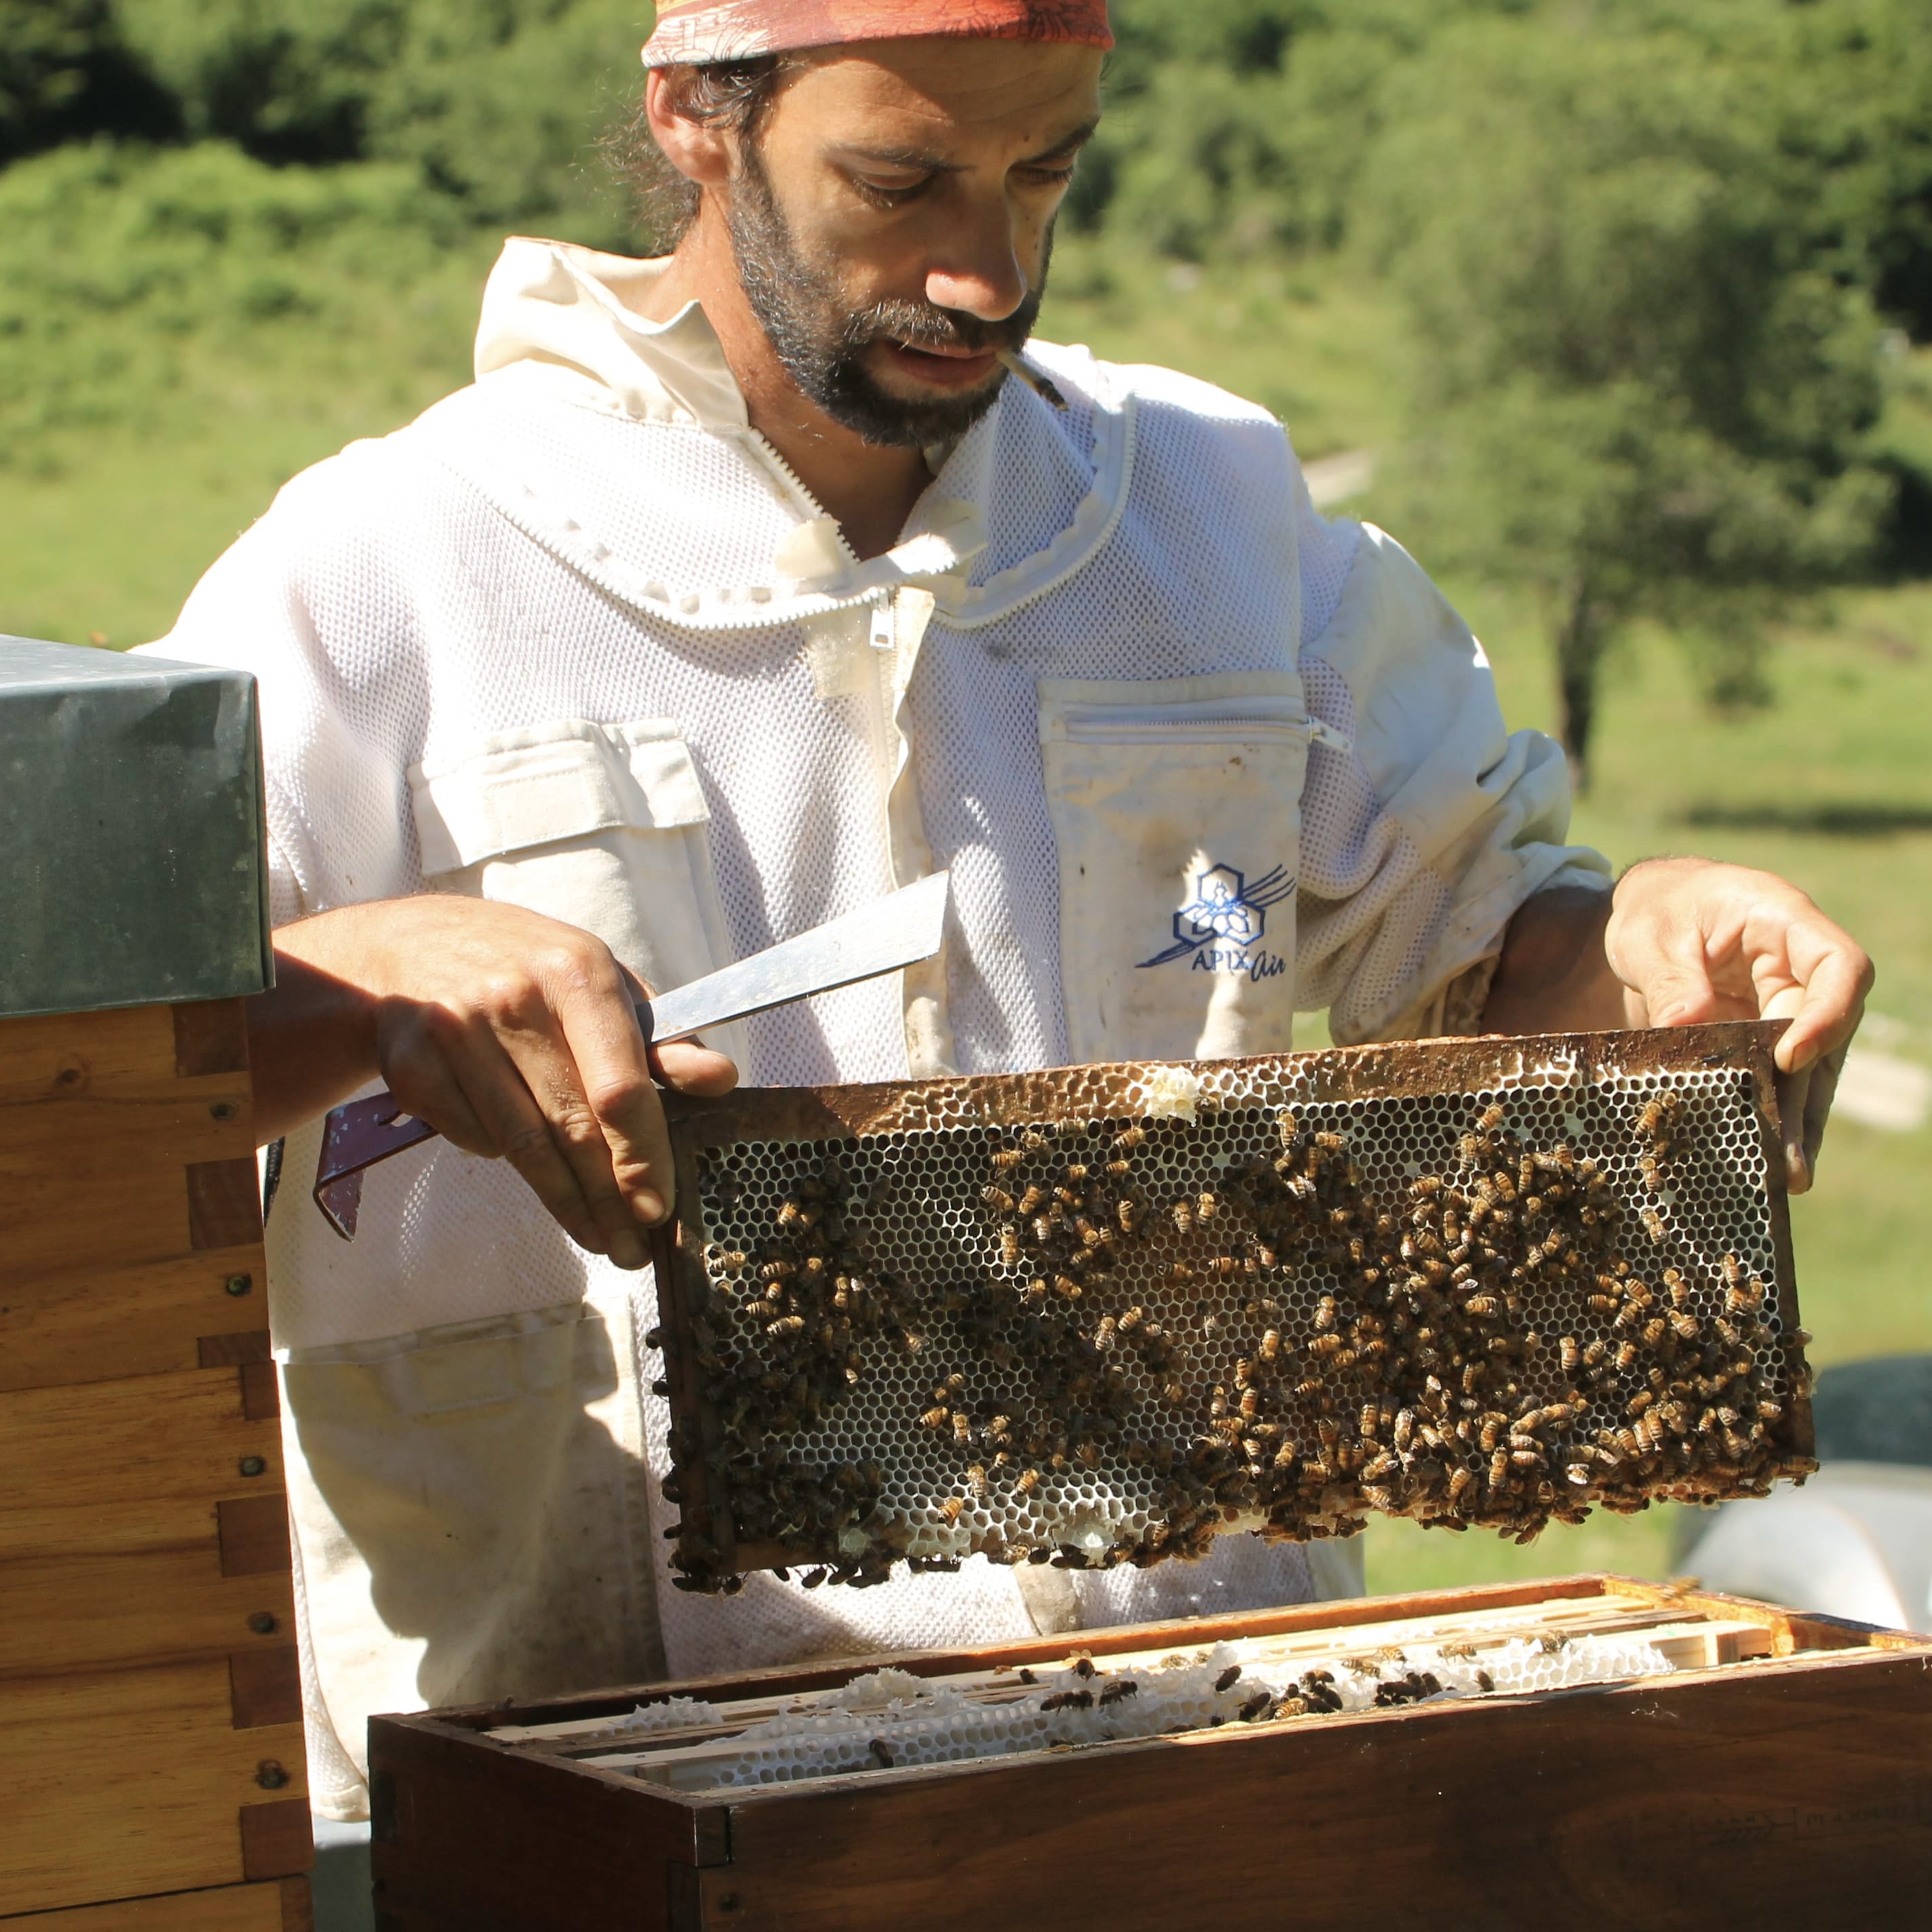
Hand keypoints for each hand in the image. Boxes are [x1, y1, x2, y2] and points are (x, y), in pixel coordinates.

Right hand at [251, 896, 737, 1264]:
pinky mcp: (410, 1066)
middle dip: (609, 1200)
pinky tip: (530, 1164)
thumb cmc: (532, 970)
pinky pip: (475, 1140)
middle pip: (571, 1128)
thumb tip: (722, 1081)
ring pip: (522, 1147)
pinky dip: (506, 1160)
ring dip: (566, 1205)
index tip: (659, 1208)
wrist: (409, 946)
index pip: (618, 1087)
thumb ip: (664, 1041)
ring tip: (600, 1239)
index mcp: (576, 972)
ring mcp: (453, 1031)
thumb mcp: (603, 986)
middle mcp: (512, 999)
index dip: (641, 1156)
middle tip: (634, 1248)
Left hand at [1604, 857, 1871, 1192]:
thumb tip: (1686, 1024)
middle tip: (1790, 1156)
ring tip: (1790, 1176)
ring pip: (1810, 1066)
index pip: (1839, 967)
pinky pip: (1778, 1077)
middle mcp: (1799, 968)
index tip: (1789, 1057)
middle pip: (1827, 1031)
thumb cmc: (1656, 908)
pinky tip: (1768, 1160)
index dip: (1827, 1014)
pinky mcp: (1766, 1035)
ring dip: (1798, 1118)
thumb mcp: (1650, 933)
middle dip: (1807, 1093)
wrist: (1650, 910)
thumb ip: (1670, 977)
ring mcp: (1787, 1004)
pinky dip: (1773, 1114)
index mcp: (1785, 922)